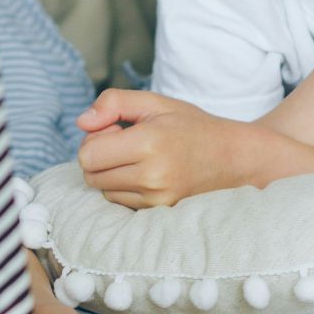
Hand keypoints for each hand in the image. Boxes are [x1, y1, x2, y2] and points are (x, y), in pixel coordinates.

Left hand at [74, 89, 259, 207]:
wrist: (232, 157)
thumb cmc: (190, 125)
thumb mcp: (154, 101)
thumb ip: (113, 103)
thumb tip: (81, 122)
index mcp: (149, 143)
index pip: (87, 155)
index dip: (94, 138)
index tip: (115, 130)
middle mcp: (152, 176)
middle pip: (91, 175)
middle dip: (99, 156)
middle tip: (126, 142)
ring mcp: (156, 199)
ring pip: (103, 191)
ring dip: (111, 174)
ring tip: (139, 158)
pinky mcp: (159, 212)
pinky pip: (121, 202)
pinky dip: (124, 188)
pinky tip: (146, 173)